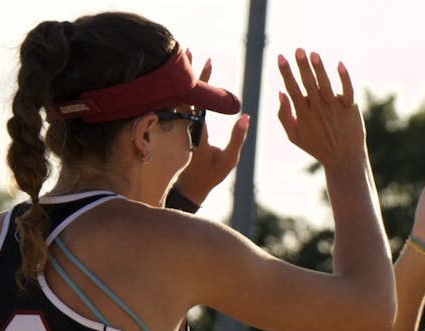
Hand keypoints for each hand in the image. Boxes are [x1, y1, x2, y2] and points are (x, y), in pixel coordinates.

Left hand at [173, 58, 249, 204]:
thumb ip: (237, 138)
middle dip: (187, 71)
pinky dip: (181, 90)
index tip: (208, 62)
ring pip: (179, 96)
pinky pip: (179, 105)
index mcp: (198, 129)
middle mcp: (186, 124)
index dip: (203, 80)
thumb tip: (245, 117)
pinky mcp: (180, 128)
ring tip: (183, 59)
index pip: (199, 99)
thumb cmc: (211, 175)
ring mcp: (181, 126)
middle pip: (184, 92)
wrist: (189, 187)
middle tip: (187, 49)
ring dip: (181, 78)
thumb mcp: (229, 159)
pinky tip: (183, 79)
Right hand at [275, 49, 363, 167]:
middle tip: (298, 50)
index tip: (280, 57)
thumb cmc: (318, 146)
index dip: (286, 72)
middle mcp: (318, 109)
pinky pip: (347, 90)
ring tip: (313, 54)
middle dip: (301, 66)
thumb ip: (284, 116)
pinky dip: (344, 77)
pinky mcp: (350, 108)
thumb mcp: (294, 136)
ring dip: (319, 69)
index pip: (292, 88)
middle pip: (308, 84)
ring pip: (325, 84)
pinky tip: (339, 64)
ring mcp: (334, 108)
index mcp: (303, 113)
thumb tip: (280, 93)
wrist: (344, 159)